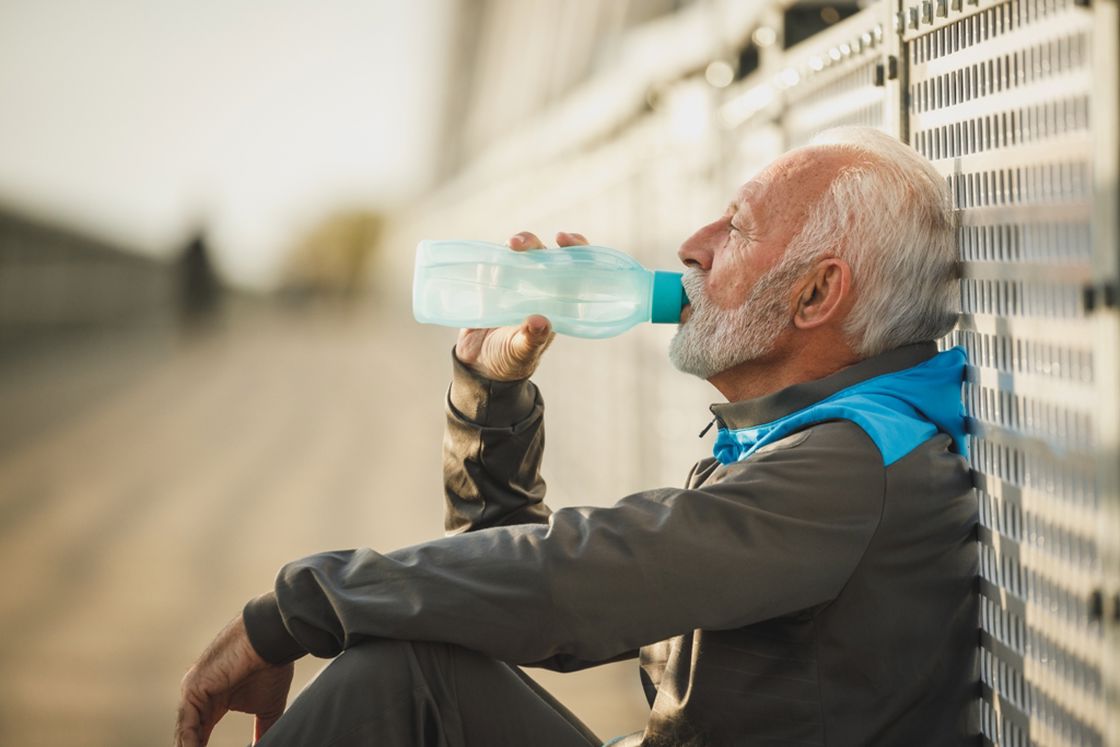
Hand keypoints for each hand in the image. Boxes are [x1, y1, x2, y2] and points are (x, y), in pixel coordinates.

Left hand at [175, 616, 294, 746]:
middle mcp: (198, 699)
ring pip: (185, 734)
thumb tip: (265, 746)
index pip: (200, 737)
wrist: (271, 641)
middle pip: (189, 738)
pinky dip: (189, 744)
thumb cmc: (270, 666)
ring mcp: (192, 693)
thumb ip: (262, 729)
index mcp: (212, 703)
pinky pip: (187, 725)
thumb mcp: (267, 708)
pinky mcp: (193, 689)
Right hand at [455, 231, 587, 380]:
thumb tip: (541, 321)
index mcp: (556, 301)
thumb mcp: (522, 351)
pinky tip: (488, 261)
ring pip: (519, 255)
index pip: (573, 269)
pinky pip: (492, 264)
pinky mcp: (491, 286)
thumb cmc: (511, 361)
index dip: (574, 249)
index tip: (563, 239)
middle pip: (542, 254)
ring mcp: (514, 285)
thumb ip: (532, 338)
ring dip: (516, 246)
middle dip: (534, 243)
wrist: (479, 367)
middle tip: (519, 244)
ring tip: (508, 247)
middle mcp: (538, 288)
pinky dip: (491, 258)